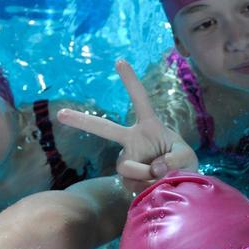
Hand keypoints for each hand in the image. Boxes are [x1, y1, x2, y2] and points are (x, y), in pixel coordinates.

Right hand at [57, 59, 195, 193]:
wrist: (179, 187)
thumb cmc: (183, 165)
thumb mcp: (188, 158)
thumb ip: (174, 159)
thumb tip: (153, 168)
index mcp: (150, 126)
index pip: (140, 100)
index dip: (131, 82)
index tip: (119, 61)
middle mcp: (132, 140)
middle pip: (105, 129)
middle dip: (82, 120)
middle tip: (60, 114)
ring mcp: (126, 158)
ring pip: (127, 167)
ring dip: (145, 175)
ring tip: (162, 178)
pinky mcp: (125, 177)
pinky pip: (131, 183)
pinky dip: (145, 187)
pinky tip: (154, 187)